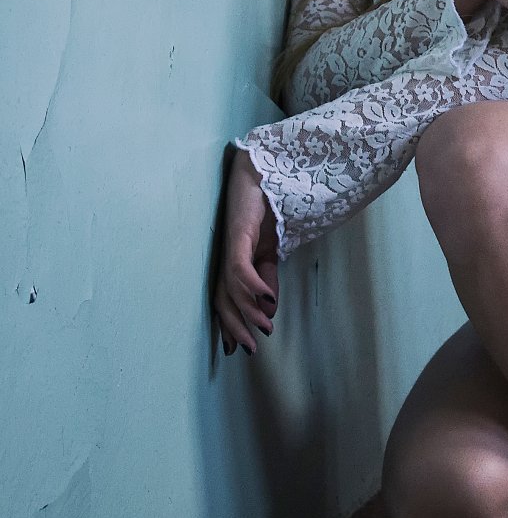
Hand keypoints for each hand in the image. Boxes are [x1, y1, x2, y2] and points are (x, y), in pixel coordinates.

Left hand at [214, 148, 278, 355]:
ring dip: (248, 310)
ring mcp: (231, 244)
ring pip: (231, 285)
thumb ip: (268, 275)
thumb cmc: (267, 204)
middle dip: (235, 325)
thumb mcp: (272, 249)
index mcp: (235, 260)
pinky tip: (265, 299)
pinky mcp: (238, 232)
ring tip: (264, 328)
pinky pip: (240, 264)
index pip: (227, 298)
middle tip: (249, 349)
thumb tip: (267, 307)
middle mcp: (227, 255)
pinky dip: (252, 284)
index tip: (240, 349)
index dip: (232, 324)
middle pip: (224, 297)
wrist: (264, 168)